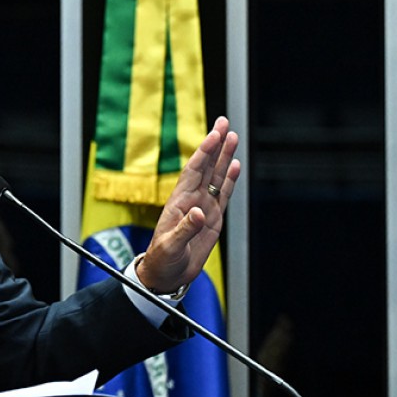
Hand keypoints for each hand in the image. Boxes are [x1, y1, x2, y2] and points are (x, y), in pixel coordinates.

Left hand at [137, 116, 240, 292]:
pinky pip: (223, 195)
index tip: (213, 135)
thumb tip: (199, 213)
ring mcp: (203, 207)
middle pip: (206, 167)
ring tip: (232, 136)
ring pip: (216, 177)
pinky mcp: (213, 219)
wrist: (166, 275)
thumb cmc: (162, 260)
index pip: (193, 171)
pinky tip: (234, 165)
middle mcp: (191, 200)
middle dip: (215, 144)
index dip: (204, 152)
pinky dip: (230, 180)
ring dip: (224, 157)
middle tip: (224, 122)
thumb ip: (185, 229)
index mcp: (178, 203)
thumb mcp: (170, 246)